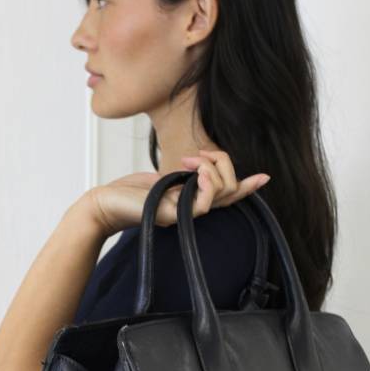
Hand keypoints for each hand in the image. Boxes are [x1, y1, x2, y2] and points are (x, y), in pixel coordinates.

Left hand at [79, 149, 270, 236]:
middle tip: (198, 154)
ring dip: (212, 166)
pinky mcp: (176, 216)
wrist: (104, 205)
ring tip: (191, 160)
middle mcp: (193, 209)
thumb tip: (196, 166)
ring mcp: (186, 214)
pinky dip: (206, 181)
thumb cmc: (127, 193)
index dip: (247, 186)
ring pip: (222, 191)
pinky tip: (197, 171)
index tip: (264, 176)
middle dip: (222, 161)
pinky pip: (205, 201)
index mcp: (192, 201)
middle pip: (230, 188)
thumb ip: (181, 176)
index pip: (227, 196)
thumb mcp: (160, 178)